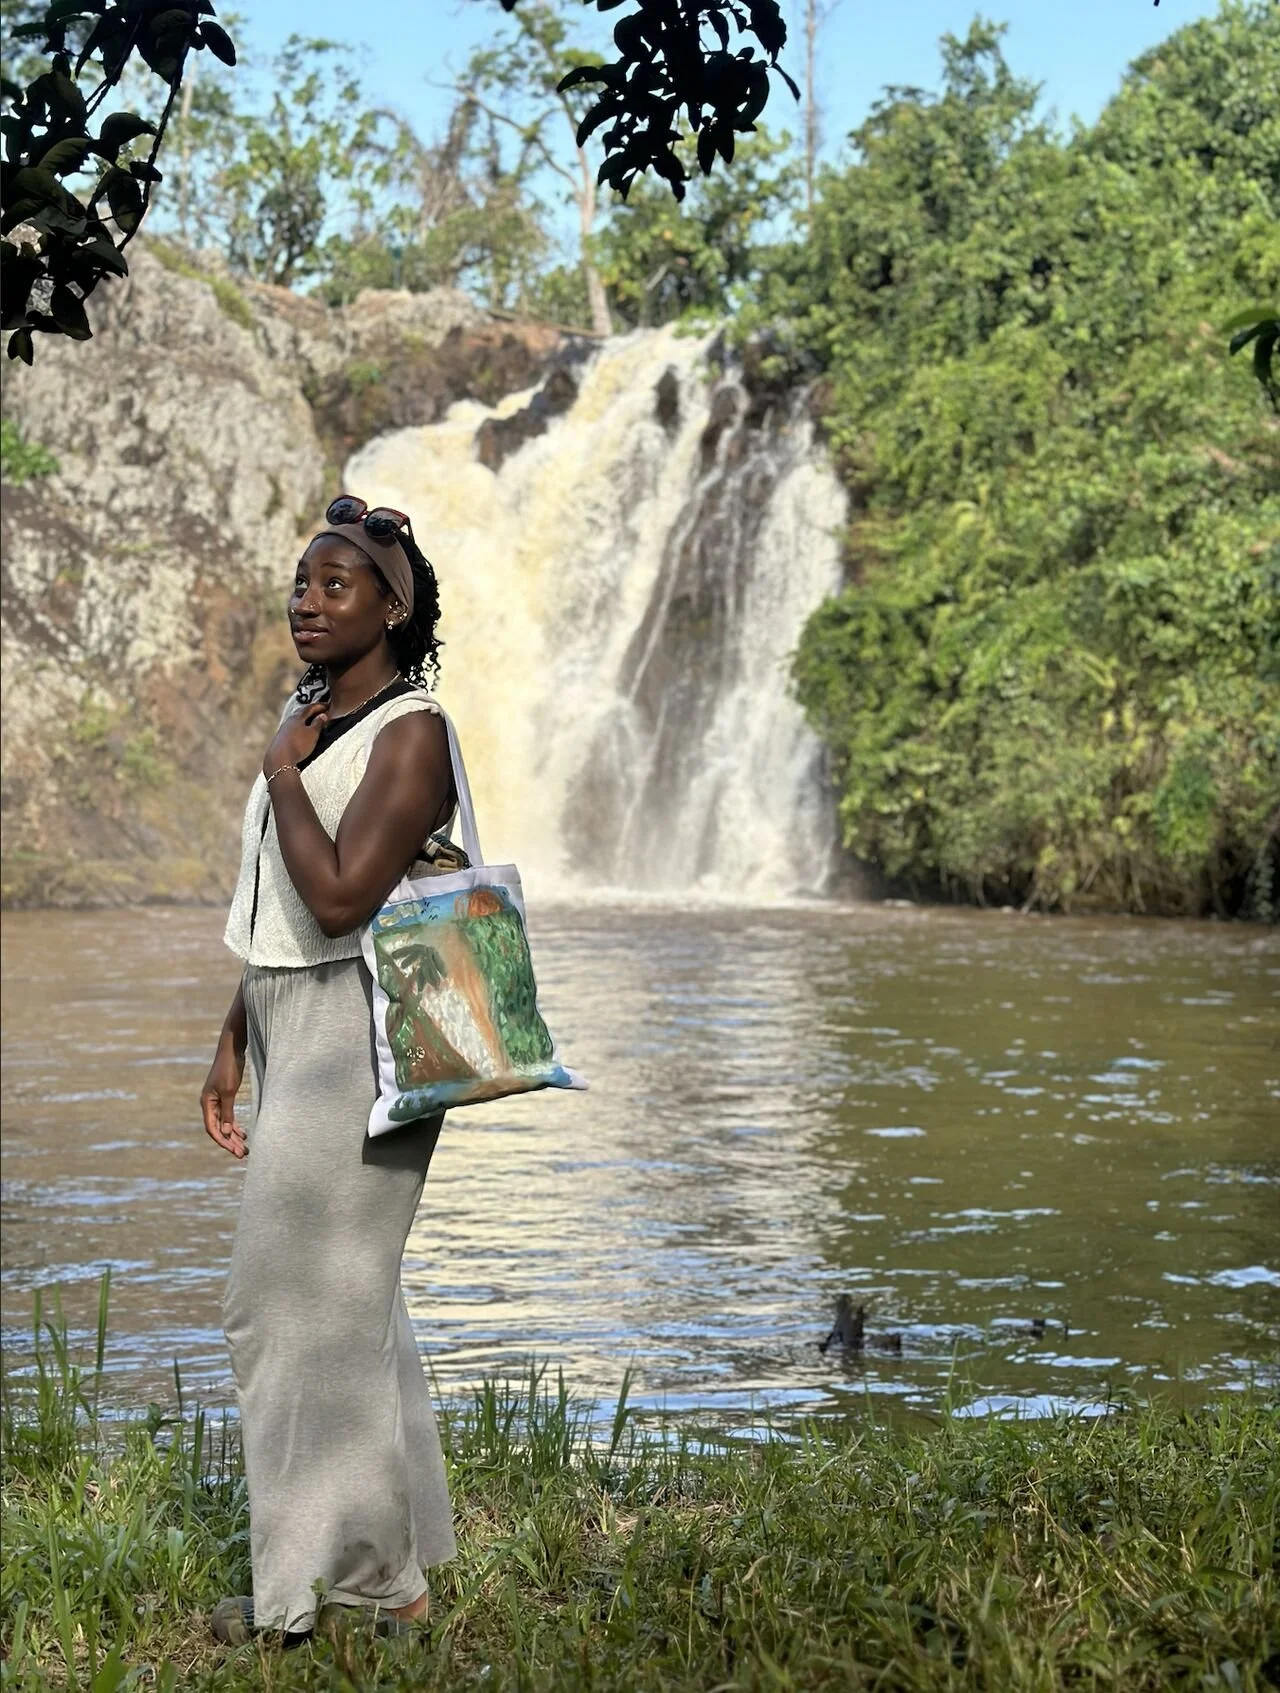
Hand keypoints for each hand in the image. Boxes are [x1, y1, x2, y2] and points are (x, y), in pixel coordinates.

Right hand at [201, 1038, 246, 1159]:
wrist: (232, 1049)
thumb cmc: (229, 1068)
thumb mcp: (229, 1091)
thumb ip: (227, 1112)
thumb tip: (225, 1132)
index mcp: (207, 1103)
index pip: (212, 1129)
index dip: (223, 1142)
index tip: (235, 1151)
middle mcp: (209, 1104)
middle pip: (218, 1128)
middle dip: (230, 1142)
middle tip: (242, 1154)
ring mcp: (217, 1100)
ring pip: (224, 1123)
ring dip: (233, 1136)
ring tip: (245, 1147)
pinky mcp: (225, 1096)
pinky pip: (228, 1116)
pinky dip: (235, 1125)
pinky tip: (243, 1133)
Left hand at [263, 702, 327, 779]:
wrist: (279, 759)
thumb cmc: (297, 745)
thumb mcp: (313, 734)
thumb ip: (319, 723)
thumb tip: (322, 716)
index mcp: (297, 717)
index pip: (310, 707)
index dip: (319, 706)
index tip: (327, 706)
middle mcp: (288, 721)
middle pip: (301, 713)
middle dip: (311, 711)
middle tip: (320, 712)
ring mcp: (283, 730)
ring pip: (295, 721)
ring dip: (305, 721)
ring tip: (312, 724)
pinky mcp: (280, 740)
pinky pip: (292, 730)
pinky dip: (299, 729)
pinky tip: (301, 735)